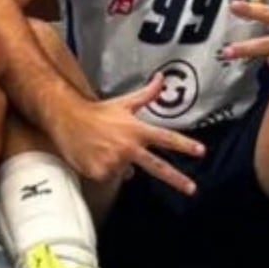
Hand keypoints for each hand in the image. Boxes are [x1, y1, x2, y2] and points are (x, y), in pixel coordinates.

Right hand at [48, 75, 208, 194]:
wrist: (67, 120)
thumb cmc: (98, 112)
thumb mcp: (124, 102)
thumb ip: (147, 94)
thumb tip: (161, 78)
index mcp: (137, 130)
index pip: (166, 138)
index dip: (185, 145)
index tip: (201, 151)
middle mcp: (129, 147)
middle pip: (157, 166)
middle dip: (177, 179)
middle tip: (192, 188)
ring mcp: (115, 161)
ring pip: (128, 171)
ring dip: (122, 164)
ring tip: (107, 148)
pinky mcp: (102, 172)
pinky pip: (112, 176)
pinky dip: (108, 170)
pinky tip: (98, 156)